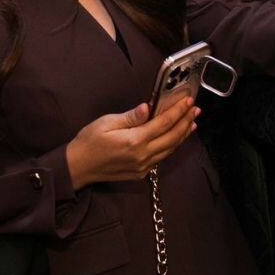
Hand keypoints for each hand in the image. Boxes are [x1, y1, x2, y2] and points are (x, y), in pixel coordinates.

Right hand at [66, 96, 198, 189]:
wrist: (78, 167)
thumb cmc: (89, 141)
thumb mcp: (106, 122)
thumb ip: (131, 117)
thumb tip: (148, 107)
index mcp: (134, 141)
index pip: (163, 123)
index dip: (178, 111)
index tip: (188, 101)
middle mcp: (142, 156)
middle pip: (172, 137)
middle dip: (186, 121)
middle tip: (196, 109)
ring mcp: (143, 167)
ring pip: (170, 149)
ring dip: (182, 135)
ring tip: (192, 122)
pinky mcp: (141, 173)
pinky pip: (161, 158)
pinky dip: (172, 146)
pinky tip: (176, 138)